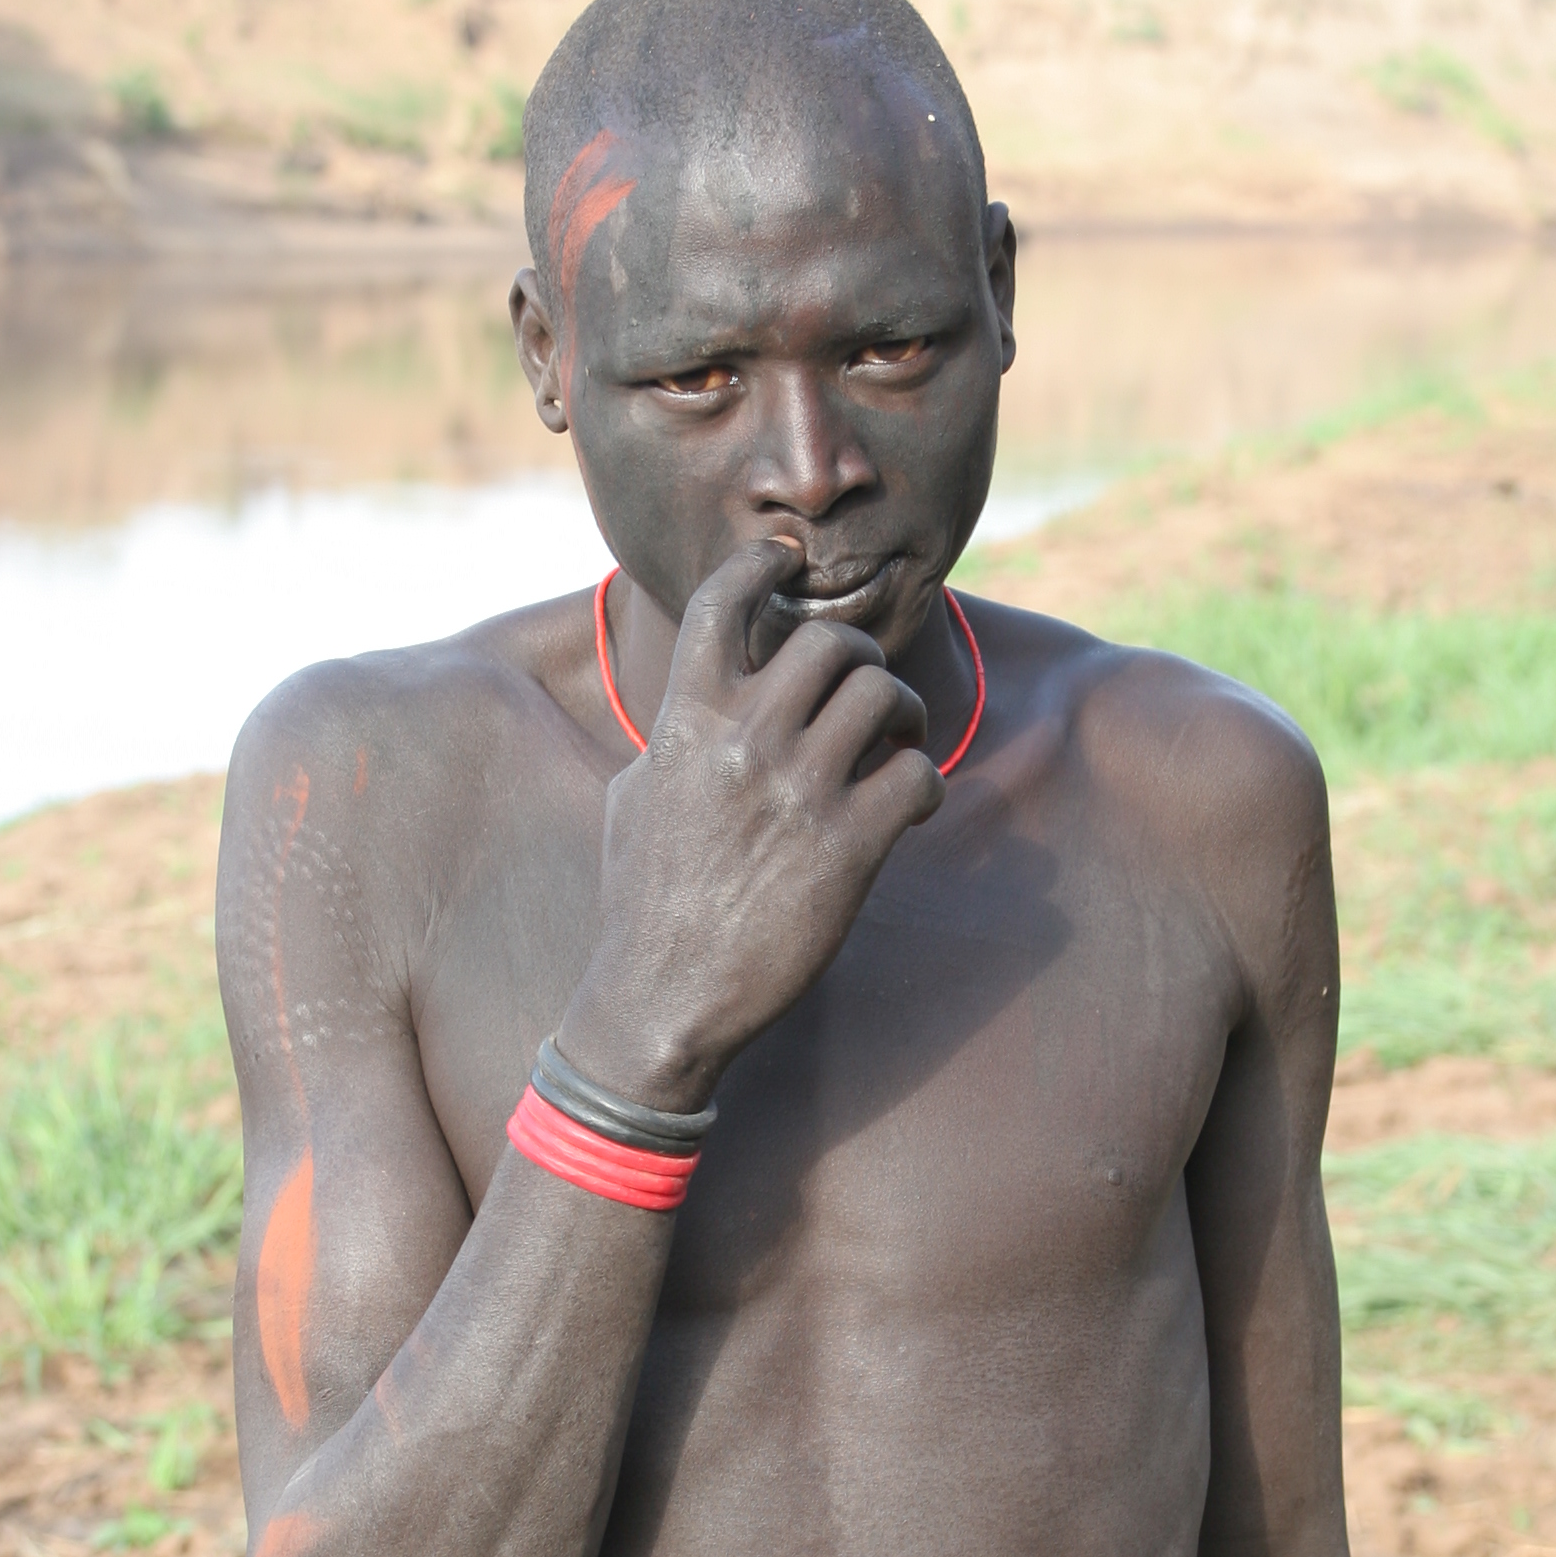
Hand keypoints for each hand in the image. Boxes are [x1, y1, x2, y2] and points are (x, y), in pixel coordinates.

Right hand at [562, 538, 943, 1105]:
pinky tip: (906, 809)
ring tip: (895, 744)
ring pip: (885, 696)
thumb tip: (697, 706)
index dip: (761, 565)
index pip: (725, 604)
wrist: (662, 997)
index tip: (788, 558)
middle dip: (860, 659)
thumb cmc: (641, 903)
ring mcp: (800, 791)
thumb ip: (672, 739)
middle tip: (865, 694)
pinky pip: (917, 776)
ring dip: (903, 715)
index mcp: (685, 721)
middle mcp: (745, 741)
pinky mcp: (849, 847)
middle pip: (832, 641)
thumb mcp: (634, 800)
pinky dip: (921, 785)